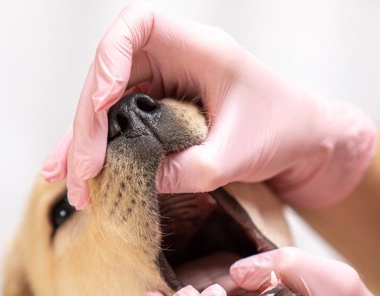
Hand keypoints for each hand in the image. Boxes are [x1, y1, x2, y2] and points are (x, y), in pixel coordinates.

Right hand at [42, 2, 377, 209]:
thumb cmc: (286, 130)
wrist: (307, 141)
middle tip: (82, 172)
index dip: (110, 57)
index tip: (102, 100)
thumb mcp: (238, 155)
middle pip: (109, 74)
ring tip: (72, 184)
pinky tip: (79, 175)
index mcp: (199, 49)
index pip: (138, 24)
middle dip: (88, 124)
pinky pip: (120, 124)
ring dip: (85, 143)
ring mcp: (164, 85)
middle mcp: (174, 60)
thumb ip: (189, 171)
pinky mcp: (161, 112)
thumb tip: (136, 185)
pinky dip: (101, 150)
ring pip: (108, 103)